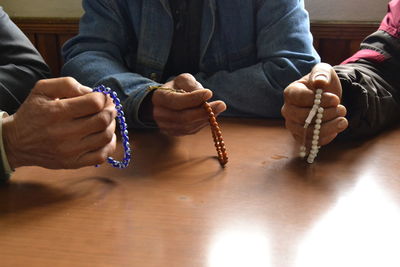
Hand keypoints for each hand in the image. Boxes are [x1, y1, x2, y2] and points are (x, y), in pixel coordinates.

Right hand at [2, 77, 116, 168]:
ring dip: (111, 125)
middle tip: (110, 107)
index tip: (102, 97)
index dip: (103, 97)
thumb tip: (90, 92)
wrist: (16, 142)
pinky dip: (109, 145)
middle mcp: (63, 133)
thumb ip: (67, 84)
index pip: (94, 103)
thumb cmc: (33, 112)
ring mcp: (70, 151)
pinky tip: (105, 136)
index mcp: (56, 112)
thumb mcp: (42, 90)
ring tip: (107, 120)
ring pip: (105, 137)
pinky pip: (101, 156)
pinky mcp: (73, 163)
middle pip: (102, 120)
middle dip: (111, 110)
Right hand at [152, 73, 225, 135]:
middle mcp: (160, 114)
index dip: (193, 98)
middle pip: (183, 118)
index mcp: (159, 98)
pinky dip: (203, 123)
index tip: (209, 93)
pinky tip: (211, 116)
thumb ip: (191, 84)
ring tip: (219, 108)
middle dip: (204, 112)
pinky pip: (191, 131)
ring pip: (189, 126)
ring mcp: (166, 126)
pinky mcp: (174, 133)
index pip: (176, 101)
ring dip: (206, 118)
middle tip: (221, 104)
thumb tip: (205, 95)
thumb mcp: (182, 80)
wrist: (164, 102)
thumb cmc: (175, 88)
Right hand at [281, 63, 347, 145]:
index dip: (319, 100)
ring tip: (343, 120)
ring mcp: (292, 125)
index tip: (335, 99)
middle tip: (342, 109)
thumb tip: (319, 82)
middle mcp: (288, 110)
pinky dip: (325, 138)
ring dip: (328, 128)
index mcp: (290, 93)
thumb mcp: (324, 71)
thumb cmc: (323, 83)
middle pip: (302, 117)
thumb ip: (321, 73)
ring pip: (307, 132)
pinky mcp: (300, 137)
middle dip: (326, 115)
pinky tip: (336, 129)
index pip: (300, 98)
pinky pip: (311, 142)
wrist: (327, 98)